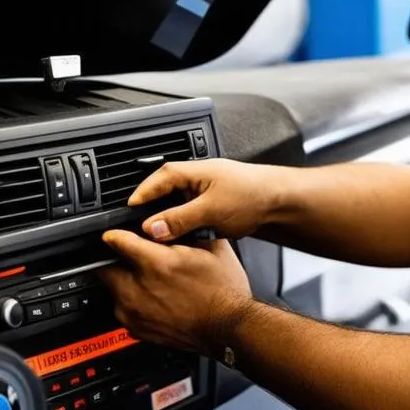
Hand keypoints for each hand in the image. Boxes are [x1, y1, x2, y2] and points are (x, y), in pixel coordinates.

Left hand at [99, 228, 252, 355]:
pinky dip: (132, 302)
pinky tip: (154, 298)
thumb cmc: (224, 293)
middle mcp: (139, 290)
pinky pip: (123, 309)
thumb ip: (185, 230)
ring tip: (148, 280)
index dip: (115, 233)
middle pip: (105, 267)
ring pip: (112, 289)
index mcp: (156, 264)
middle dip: (114, 259)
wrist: (230, 329)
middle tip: (131, 257)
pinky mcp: (137, 329)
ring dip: (123, 281)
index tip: (115, 234)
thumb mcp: (211, 248)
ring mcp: (134, 313)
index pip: (116, 240)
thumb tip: (172, 220)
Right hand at [129, 158, 284, 242]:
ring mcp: (206, 193)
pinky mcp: (214, 207)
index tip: (128, 210)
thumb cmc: (253, 195)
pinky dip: (185, 227)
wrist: (281, 203)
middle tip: (140, 227)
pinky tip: (186, 239)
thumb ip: (179, 219)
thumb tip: (152, 228)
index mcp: (193, 170)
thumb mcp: (211, 209)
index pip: (157, 178)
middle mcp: (198, 179)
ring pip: (177, 207)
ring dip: (171, 221)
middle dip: (153, 210)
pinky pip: (191, 216)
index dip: (141, 194)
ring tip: (161, 237)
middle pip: (164, 193)